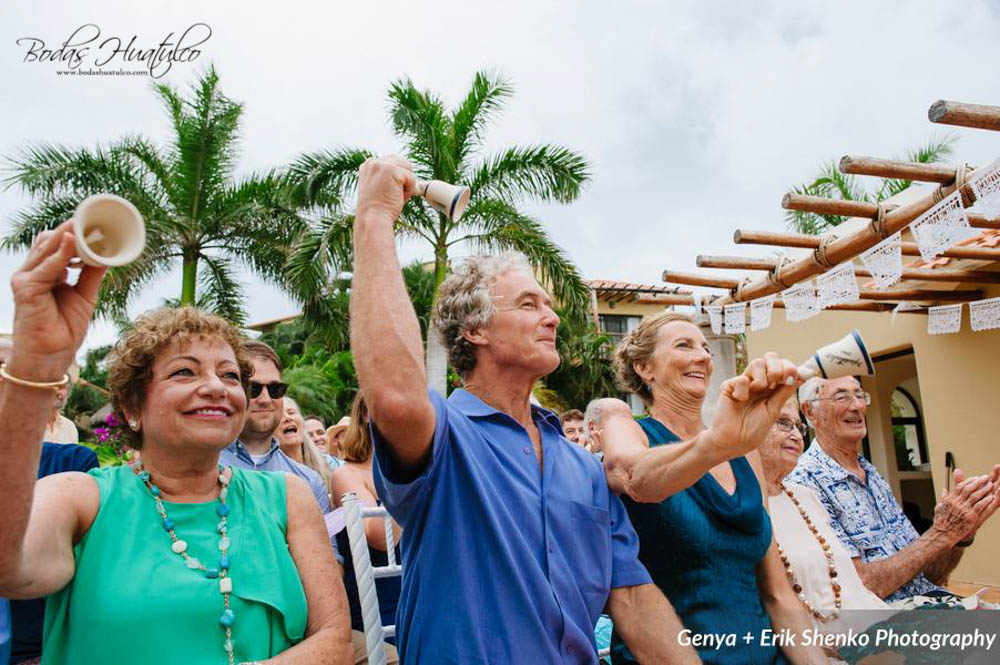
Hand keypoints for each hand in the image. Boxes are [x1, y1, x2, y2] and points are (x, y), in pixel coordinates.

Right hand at [8, 219, 106, 379]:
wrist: (51, 356)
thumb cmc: (64, 328)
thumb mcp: (84, 296)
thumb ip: (90, 274)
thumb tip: (106, 255)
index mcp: (45, 272)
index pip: (57, 244)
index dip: (74, 231)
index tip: (95, 221)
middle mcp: (33, 271)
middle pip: (51, 241)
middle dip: (72, 228)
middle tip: (94, 216)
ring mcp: (26, 278)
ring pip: (47, 248)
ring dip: (68, 234)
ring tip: (87, 222)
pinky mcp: (25, 287)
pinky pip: (46, 266)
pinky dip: (61, 253)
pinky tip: (73, 242)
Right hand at [355, 155, 415, 224]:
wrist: (373, 220)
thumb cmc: (378, 209)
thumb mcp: (380, 187)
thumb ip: (389, 176)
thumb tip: (411, 169)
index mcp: (369, 165)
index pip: (394, 160)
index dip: (399, 177)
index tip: (389, 192)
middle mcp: (373, 162)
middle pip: (403, 163)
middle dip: (404, 180)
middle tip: (392, 195)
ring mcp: (382, 164)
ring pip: (408, 170)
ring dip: (407, 186)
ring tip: (393, 196)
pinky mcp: (392, 170)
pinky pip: (412, 178)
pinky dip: (409, 191)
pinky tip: (398, 198)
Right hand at [704, 352, 798, 460]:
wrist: (734, 442)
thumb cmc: (753, 430)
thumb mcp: (774, 410)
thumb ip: (785, 392)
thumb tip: (801, 377)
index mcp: (772, 387)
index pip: (782, 366)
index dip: (789, 367)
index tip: (793, 378)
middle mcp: (758, 381)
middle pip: (770, 357)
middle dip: (777, 368)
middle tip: (776, 382)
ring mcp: (744, 382)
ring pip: (757, 362)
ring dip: (762, 379)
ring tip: (756, 392)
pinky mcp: (729, 385)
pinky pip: (741, 379)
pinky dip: (743, 392)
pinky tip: (739, 401)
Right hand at [932, 472, 994, 544]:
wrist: (943, 534)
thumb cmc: (941, 522)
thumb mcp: (939, 506)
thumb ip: (943, 497)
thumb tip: (944, 490)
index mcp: (950, 499)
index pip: (961, 486)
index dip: (969, 481)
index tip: (976, 478)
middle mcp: (957, 502)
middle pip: (969, 488)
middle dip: (978, 482)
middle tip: (985, 478)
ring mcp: (964, 509)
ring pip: (976, 496)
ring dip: (984, 489)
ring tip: (990, 485)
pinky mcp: (970, 516)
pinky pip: (980, 506)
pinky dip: (986, 501)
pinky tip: (991, 497)